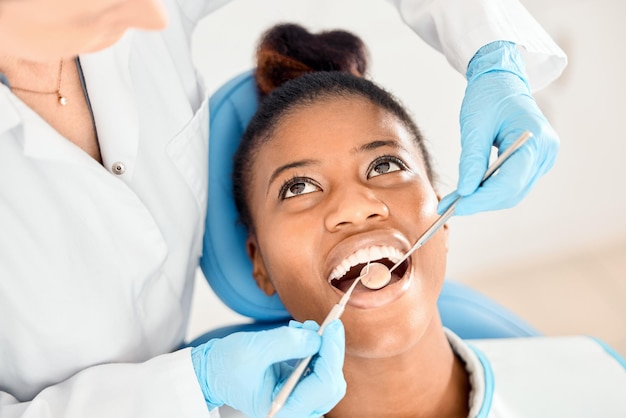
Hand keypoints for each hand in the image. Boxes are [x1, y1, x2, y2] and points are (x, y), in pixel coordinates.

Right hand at [191, 319, 345, 417]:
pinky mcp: (299, 387)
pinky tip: (300, 335)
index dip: (332, 354)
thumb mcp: (255, 349)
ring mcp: (298, 400)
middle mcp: (295, 409)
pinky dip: (314, 348)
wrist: (213, 371)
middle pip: (331, 383)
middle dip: (330, 351)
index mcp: (284, 410)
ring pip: (327, 375)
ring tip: (302, 329)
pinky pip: (318, 368)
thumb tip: (318, 337)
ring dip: (322, 348)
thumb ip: (288, 343)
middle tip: (328, 325)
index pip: (323, 386)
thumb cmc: (227, 366)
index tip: (333, 327)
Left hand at [438, 41, 558, 215]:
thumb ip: (472, 160)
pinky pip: (511, 184)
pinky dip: (489, 190)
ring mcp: (543, 158)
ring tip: (454, 200)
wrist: (502, 80)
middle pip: (512, 192)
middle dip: (479, 202)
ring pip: (511, 192)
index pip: (510, 182)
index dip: (482, 199)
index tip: (456, 207)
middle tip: (448, 207)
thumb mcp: (475, 126)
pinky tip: (468, 190)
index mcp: (536, 139)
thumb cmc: (489, 96)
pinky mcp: (534, 162)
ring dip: (482, 199)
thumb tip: (465, 191)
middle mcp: (546, 152)